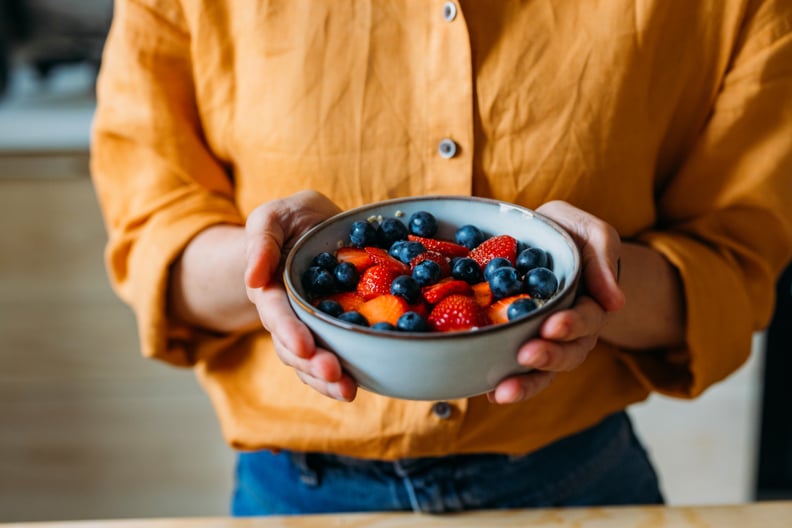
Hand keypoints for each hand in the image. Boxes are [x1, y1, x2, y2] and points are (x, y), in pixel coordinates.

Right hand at [245, 190, 357, 400]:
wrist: (316, 224)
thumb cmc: (291, 219)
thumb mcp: (272, 216)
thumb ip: (261, 240)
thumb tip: (253, 278)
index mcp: (269, 289)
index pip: (276, 314)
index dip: (288, 332)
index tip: (304, 346)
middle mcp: (288, 314)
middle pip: (293, 347)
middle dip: (312, 364)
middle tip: (335, 374)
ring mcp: (311, 326)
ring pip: (312, 360)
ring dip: (328, 379)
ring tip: (348, 390)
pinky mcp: (335, 329)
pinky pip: (338, 354)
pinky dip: (348, 371)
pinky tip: (362, 383)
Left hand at [488, 200, 624, 403]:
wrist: (539, 239)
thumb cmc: (568, 233)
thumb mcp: (591, 232)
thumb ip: (604, 257)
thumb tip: (615, 302)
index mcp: (591, 303)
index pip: (587, 319)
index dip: (572, 325)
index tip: (553, 325)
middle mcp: (571, 330)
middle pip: (568, 354)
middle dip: (548, 357)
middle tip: (526, 355)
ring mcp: (545, 341)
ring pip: (542, 371)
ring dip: (525, 384)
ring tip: (503, 392)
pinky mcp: (518, 344)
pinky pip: (514, 370)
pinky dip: (502, 383)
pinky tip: (486, 392)